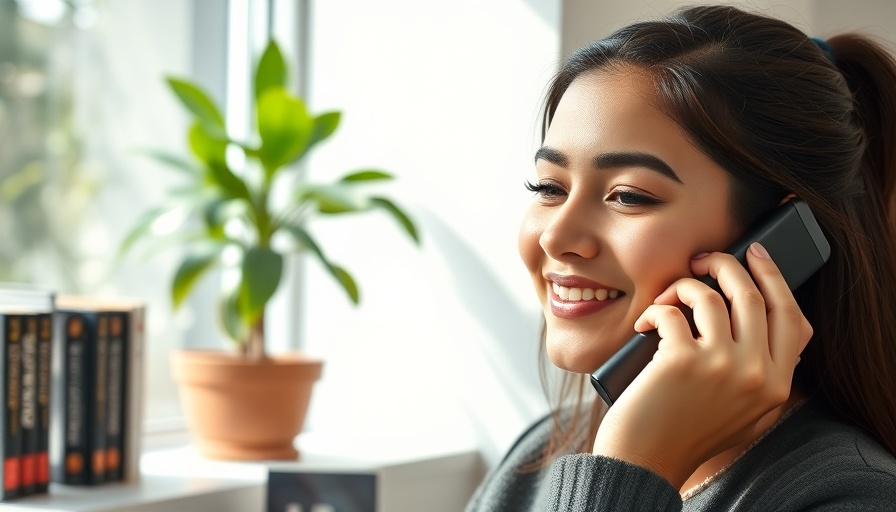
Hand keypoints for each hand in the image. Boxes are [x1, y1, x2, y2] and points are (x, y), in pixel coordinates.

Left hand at [592, 243, 812, 488]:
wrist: (645, 460)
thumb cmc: (686, 431)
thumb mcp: (745, 412)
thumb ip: (761, 373)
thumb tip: (757, 316)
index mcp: (777, 385)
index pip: (792, 317)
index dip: (775, 279)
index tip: (756, 254)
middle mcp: (756, 374)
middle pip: (752, 295)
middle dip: (725, 264)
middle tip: (702, 260)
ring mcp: (721, 366)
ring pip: (711, 295)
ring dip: (683, 286)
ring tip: (665, 298)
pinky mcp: (681, 360)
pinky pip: (670, 312)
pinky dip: (654, 311)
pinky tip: (643, 325)